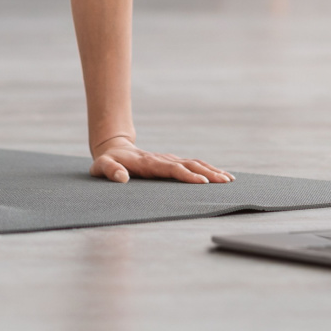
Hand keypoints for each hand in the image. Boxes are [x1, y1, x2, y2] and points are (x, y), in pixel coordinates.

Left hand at [90, 136, 233, 184]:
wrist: (113, 149)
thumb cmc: (108, 161)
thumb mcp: (102, 166)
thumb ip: (110, 171)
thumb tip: (121, 177)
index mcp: (148, 163)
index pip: (171, 169)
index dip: (186, 175)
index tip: (202, 182)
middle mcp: (162, 159)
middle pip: (188, 164)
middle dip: (207, 173)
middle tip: (225, 182)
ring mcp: (168, 159)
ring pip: (193, 163)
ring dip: (211, 170)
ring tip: (229, 180)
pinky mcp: (171, 162)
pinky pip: (192, 164)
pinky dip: (208, 169)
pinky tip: (221, 176)